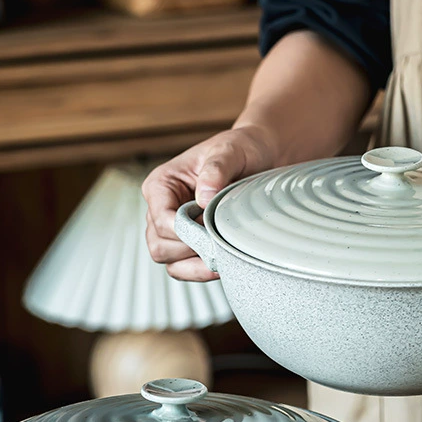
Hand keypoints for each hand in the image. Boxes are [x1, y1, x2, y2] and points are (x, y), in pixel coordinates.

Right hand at [142, 124, 277, 281]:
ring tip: (222, 255)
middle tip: (221, 241)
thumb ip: (217, 169)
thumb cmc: (241, 150)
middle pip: (160, 246)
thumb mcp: (231, 150)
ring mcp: (172, 230)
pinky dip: (199, 271)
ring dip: (195, 264)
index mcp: (161, 184)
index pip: (161, 221)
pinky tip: (221, 263)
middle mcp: (161, 208)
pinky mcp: (187, 244)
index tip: (213, 230)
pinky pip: (183, 269)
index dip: (186, 232)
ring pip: (169, 262)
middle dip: (191, 249)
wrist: (261, 158)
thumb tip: (204, 197)